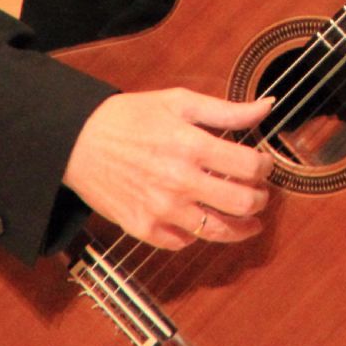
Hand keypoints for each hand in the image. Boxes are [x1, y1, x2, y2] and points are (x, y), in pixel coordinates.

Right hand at [62, 87, 275, 250]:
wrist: (78, 141)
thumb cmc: (130, 117)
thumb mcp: (179, 103)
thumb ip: (227, 110)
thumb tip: (267, 107)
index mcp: (191, 145)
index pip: (250, 167)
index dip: (265, 167)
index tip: (263, 165)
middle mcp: (179, 182)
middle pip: (242, 203)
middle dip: (260, 199)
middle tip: (260, 194)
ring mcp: (161, 209)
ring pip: (218, 231)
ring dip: (242, 228)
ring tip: (250, 222)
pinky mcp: (143, 229)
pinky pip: (183, 243)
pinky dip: (198, 236)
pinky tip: (203, 223)